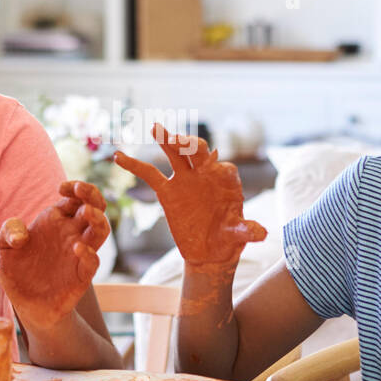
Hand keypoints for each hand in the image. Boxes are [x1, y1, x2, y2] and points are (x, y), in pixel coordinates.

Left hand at [0, 181, 109, 329]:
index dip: (74, 188)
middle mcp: (72, 234)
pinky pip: (93, 262)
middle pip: (95, 207)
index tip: (61, 187)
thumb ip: (8, 232)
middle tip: (80, 190)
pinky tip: (76, 248)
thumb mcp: (4, 249)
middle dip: (92, 194)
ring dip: (98, 219)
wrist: (27, 306)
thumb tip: (22, 235)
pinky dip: (89, 253)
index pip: (75, 198)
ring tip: (86, 212)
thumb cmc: (18, 272)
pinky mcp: (81, 276)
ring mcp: (79, 255)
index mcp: (57, 222)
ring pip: (101, 231)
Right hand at [114, 123, 265, 266]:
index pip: (222, 166)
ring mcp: (185, 180)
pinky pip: (150, 175)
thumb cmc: (228, 239)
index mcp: (226, 180)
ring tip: (157, 128)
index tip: (212, 168)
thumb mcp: (238, 235)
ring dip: (167, 140)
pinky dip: (135, 165)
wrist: (210, 252)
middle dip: (191, 145)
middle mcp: (205, 174)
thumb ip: (246, 230)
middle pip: (198, 152)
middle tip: (182, 142)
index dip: (217, 165)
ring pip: (175, 155)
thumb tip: (261, 233)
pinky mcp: (168, 192)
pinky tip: (119, 156)